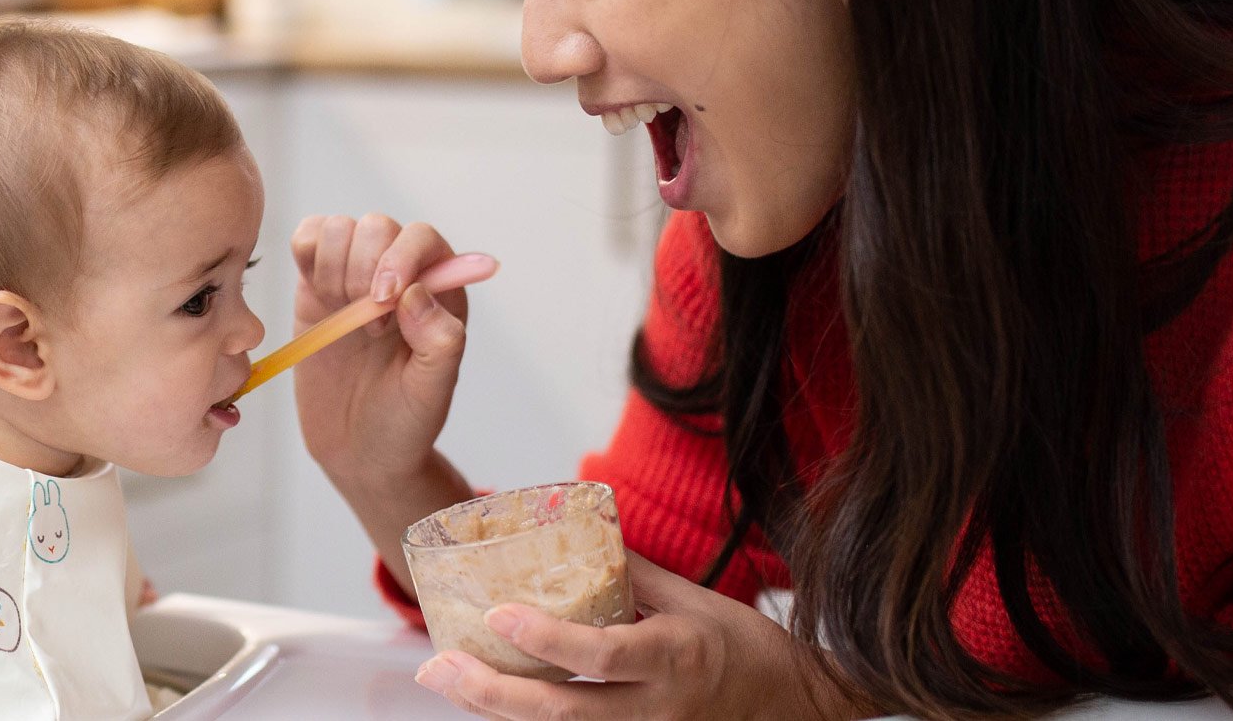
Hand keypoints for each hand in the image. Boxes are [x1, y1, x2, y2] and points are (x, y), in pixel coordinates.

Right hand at [288, 214, 489, 485]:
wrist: (357, 452)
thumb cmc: (403, 423)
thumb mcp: (432, 392)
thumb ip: (439, 342)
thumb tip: (418, 292)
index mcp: (439, 292)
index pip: (422, 239)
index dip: (399, 257)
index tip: (384, 301)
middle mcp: (398, 275)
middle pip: (375, 227)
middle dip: (362, 272)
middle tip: (368, 328)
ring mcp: (353, 277)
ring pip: (337, 228)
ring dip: (333, 270)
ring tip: (344, 320)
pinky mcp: (314, 285)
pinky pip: (306, 240)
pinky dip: (305, 256)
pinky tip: (318, 299)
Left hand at [414, 554, 872, 720]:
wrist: (793, 708)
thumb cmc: (743, 648)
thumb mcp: (692, 599)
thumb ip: (630, 572)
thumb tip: (574, 530)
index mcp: (674, 656)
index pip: (603, 654)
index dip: (547, 639)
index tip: (498, 613)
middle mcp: (658, 709)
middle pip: (563, 712)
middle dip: (493, 691)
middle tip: (439, 664)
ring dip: (495, 711)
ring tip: (445, 680)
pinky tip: (487, 704)